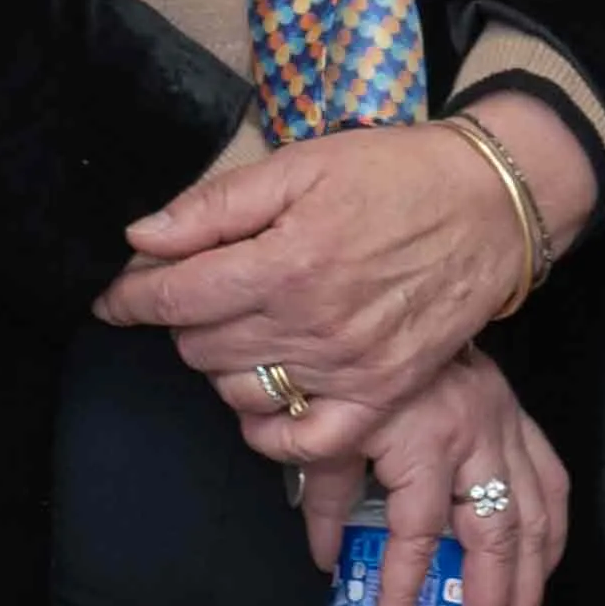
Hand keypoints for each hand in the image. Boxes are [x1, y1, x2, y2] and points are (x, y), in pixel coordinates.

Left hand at [102, 120, 541, 461]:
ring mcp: (347, 368)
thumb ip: (217, 205)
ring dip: (219, 364)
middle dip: (182, 319)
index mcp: (285, 261)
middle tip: (197, 291)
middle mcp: (310, 324)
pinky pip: (305, 441)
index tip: (115, 297)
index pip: (176, 298)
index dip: (132, 296)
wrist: (489, 204)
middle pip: (199, 346)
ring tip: (236, 331)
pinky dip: (269, 431)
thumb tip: (142, 238)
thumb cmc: (394, 173)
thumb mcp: (302, 164)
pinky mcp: (380, 395)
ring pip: (238, 390)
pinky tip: (260, 400)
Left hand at [292, 349, 572, 605]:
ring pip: (536, 517)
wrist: (385, 296)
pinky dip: (550, 532)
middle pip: (499, 536)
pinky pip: (550, 481)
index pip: (418, 533)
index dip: (405, 588)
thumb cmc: (352, 364)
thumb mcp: (324, 429)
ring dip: (532, 585)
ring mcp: (505, 424)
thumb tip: (329, 562)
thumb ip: (325, 497)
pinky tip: (541, 569)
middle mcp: (476, 433)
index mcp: (424, 438)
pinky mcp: (517, 416)